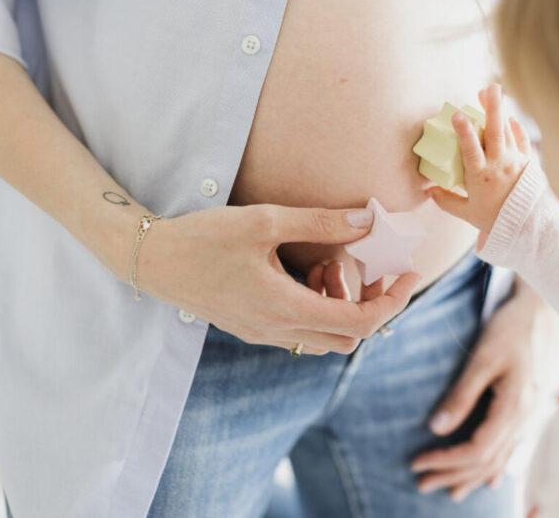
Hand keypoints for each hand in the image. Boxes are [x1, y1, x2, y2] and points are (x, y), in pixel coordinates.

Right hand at [136, 204, 421, 354]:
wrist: (151, 259)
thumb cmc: (202, 237)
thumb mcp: (264, 221)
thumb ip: (319, 222)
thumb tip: (367, 219)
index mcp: (285, 308)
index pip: (360, 323)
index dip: (392, 301)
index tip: (407, 273)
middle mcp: (277, 330)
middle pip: (346, 338)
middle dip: (366, 304)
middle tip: (361, 267)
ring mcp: (262, 333)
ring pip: (322, 336)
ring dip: (338, 306)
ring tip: (324, 264)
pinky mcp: (250, 327)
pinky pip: (299, 330)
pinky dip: (314, 307)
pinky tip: (300, 272)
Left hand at [411, 281, 547, 501]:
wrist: (541, 312)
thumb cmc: (510, 329)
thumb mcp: (482, 358)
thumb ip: (461, 395)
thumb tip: (436, 428)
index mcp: (514, 408)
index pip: (476, 450)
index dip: (445, 460)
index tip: (417, 462)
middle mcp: (524, 419)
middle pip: (486, 461)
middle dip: (452, 475)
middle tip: (420, 483)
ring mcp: (529, 417)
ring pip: (500, 459)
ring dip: (471, 476)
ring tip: (448, 491)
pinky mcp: (527, 410)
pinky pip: (512, 449)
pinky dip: (496, 467)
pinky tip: (488, 480)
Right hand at [428, 84, 532, 241]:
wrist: (527, 228)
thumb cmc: (495, 220)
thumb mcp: (467, 213)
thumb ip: (446, 201)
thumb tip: (429, 191)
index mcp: (481, 176)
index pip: (471, 149)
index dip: (464, 131)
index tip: (458, 114)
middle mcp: (499, 164)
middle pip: (496, 131)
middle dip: (492, 108)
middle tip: (489, 88)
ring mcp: (515, 161)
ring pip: (508, 131)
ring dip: (500, 111)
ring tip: (493, 93)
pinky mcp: (528, 163)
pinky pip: (522, 140)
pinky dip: (516, 128)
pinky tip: (510, 119)